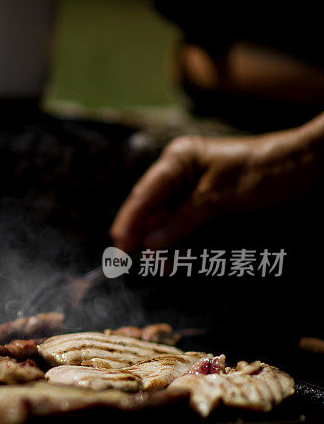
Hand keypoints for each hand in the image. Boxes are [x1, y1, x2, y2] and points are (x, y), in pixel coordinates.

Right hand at [110, 117, 323, 251]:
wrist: (304, 168)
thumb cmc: (261, 172)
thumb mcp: (217, 197)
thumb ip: (180, 221)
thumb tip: (148, 244)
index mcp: (178, 159)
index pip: (145, 192)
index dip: (130, 220)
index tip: (119, 244)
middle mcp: (179, 172)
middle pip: (149, 206)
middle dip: (140, 232)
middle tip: (125, 259)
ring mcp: (191, 188)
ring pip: (163, 218)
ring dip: (158, 241)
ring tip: (153, 264)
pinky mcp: (204, 203)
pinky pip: (180, 223)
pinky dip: (174, 240)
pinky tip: (169, 257)